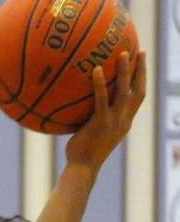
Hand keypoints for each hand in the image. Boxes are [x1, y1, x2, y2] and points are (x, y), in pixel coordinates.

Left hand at [66, 50, 145, 172]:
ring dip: (125, 71)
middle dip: (141, 70)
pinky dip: (100, 84)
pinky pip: (101, 99)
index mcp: (124, 123)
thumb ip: (94, 119)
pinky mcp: (101, 123)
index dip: (142, 80)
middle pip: (139, 91)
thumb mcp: (93, 134)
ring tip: (123, 52)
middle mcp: (124, 121)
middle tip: (140, 51)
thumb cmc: (82, 154)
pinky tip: (96, 69)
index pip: (138, 98)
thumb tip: (80, 104)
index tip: (141, 63)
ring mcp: (114, 122)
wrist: (82, 169)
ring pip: (124, 91)